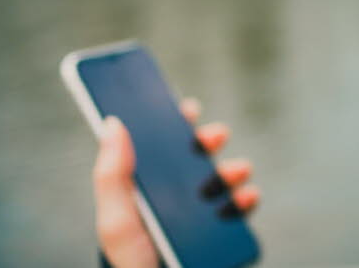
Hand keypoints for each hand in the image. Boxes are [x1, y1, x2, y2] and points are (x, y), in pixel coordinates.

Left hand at [92, 96, 259, 267]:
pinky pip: (238, 212)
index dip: (169, 124)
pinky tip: (246, 198)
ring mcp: (194, 220)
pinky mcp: (216, 238)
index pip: (153, 149)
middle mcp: (167, 203)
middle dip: (206, 142)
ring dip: (232, 170)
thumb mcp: (117, 221)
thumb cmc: (131, 265)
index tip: (186, 107)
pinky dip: (246, 200)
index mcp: (139, 193)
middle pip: (189, 160)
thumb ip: (112, 174)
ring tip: (237, 172)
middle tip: (214, 135)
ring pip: (218, 182)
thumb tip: (113, 122)